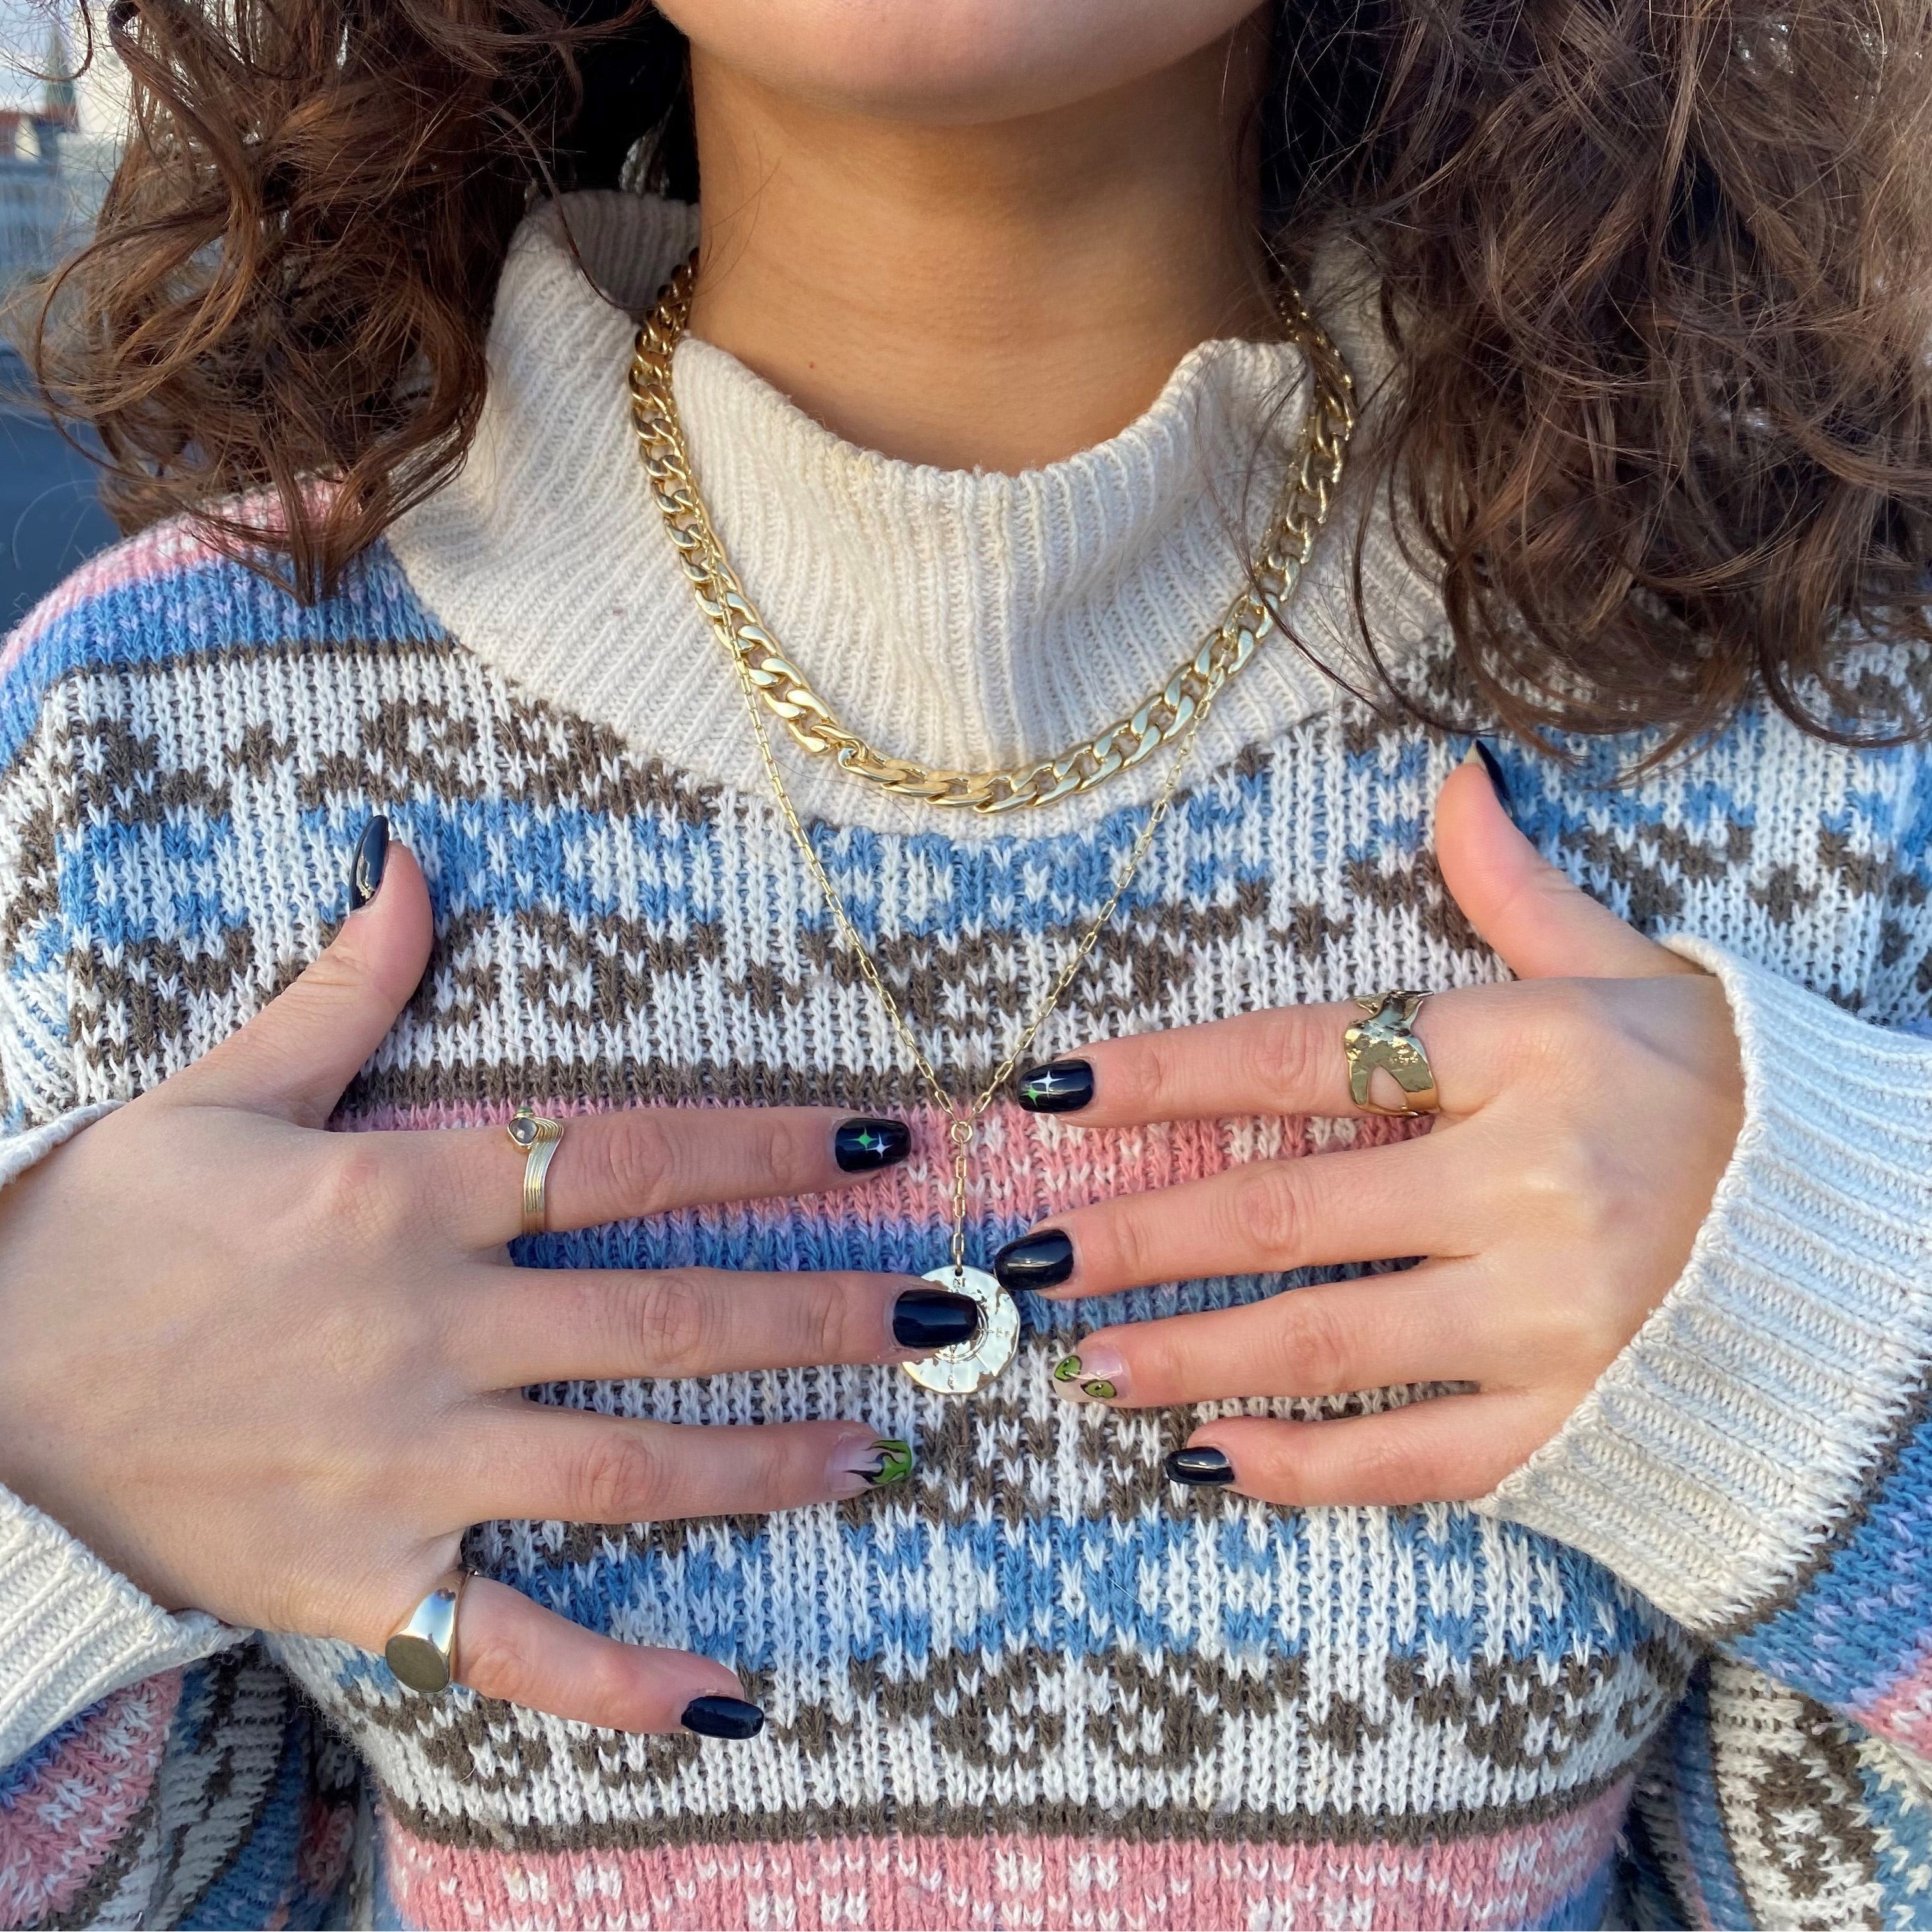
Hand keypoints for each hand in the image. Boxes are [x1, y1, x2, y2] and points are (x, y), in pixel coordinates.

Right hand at [0, 825, 967, 1733]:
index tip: (876, 1151)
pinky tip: (732, 1699)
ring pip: (627, 1468)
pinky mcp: (364, 1583)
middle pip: (668, 1317)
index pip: (629, 1160)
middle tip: (942, 1316)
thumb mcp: (221, 1087)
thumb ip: (345, 985)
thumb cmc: (101, 1222)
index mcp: (404, 1197)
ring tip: (883, 1452)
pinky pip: (513, 1644)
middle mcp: (428, 1333)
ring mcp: (403, 1470)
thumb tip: (411, 859)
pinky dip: (622, 1682)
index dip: (765, 1150)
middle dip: (820, 1313)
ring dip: (768, 1461)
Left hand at [995, 754, 1745, 1503]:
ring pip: (1328, 1344)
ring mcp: (1554, 1323)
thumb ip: (1519, 892)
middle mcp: (1532, 1186)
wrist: (1886, 1249)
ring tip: (1083, 1363)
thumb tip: (1451, 778)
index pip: (1306, 1056)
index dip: (1167, 1076)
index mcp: (1530, 1057)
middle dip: (1141, 1235)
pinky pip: (1412, 1461)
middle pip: (1285, 1212)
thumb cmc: (1734, 1094)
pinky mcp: (1576, 1428)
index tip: (1054, 1092)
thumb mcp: (1635, 972)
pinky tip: (1205, 1461)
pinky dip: (1302, 1470)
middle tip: (1031, 1255)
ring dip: (1188, 1353)